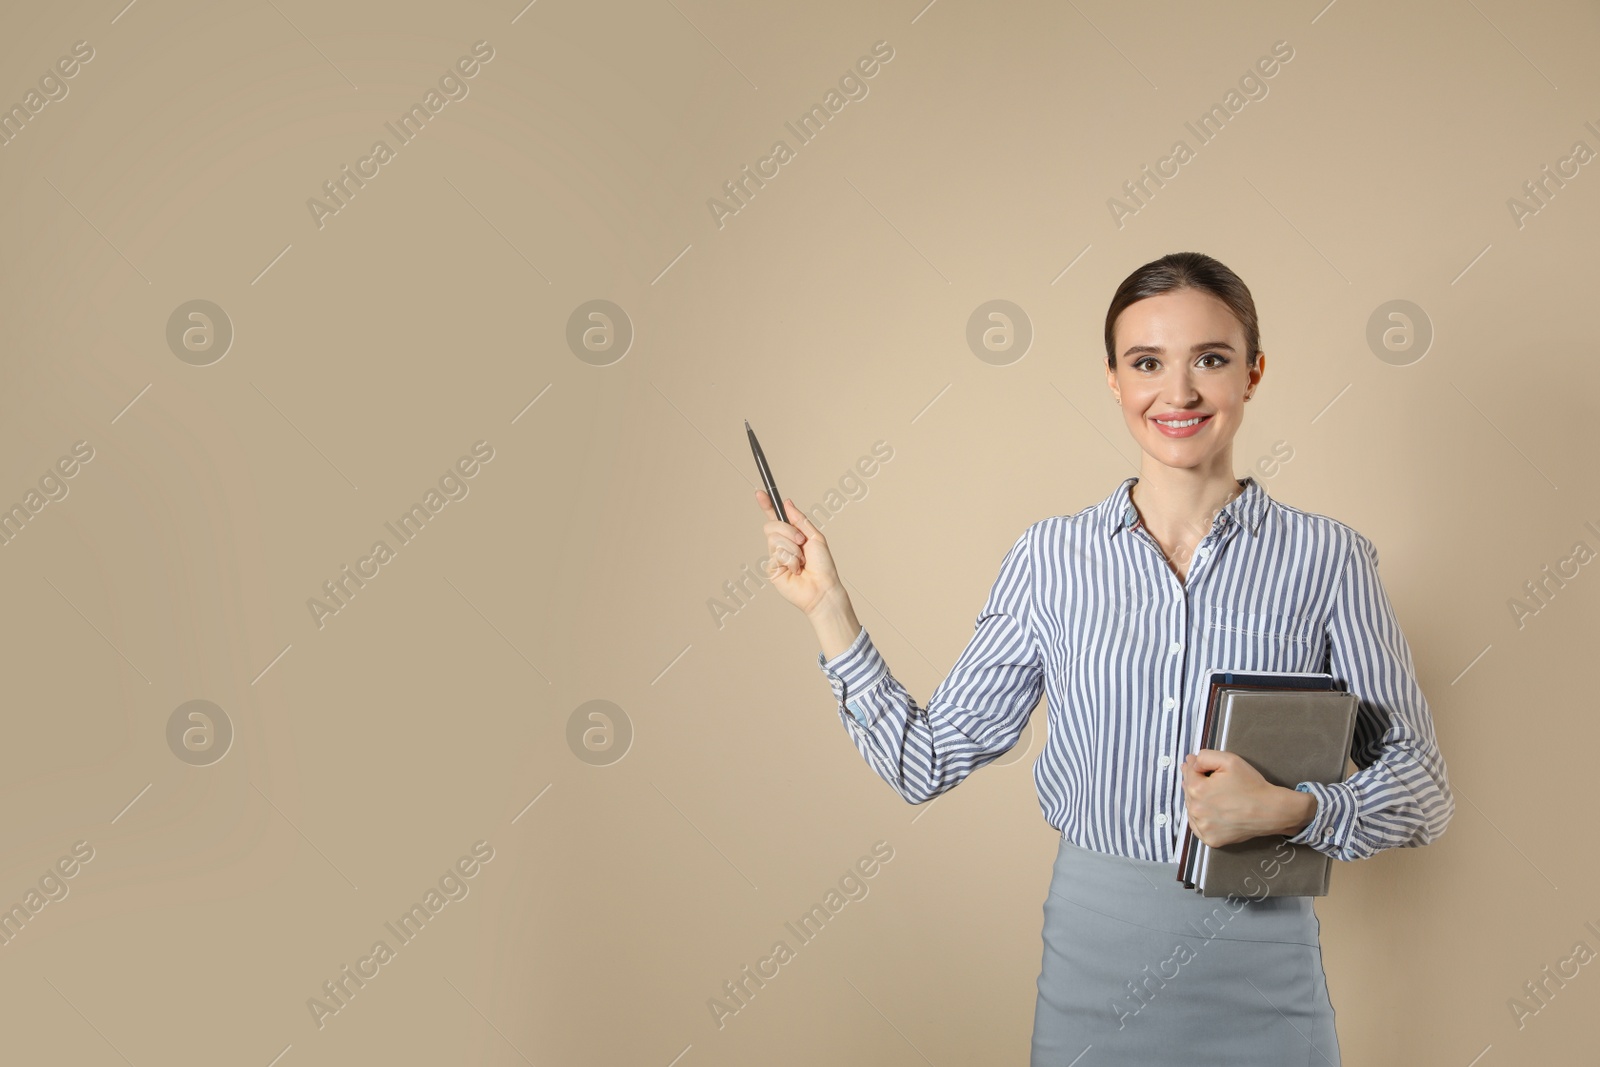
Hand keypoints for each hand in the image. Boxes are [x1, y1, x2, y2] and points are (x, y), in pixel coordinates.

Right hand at [754, 489, 844, 617]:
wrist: (823, 587)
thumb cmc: (823, 566)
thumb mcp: (815, 537)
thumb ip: (799, 520)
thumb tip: (787, 503)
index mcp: (792, 535)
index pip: (775, 517)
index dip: (767, 505)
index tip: (760, 493)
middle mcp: (782, 544)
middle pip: (771, 526)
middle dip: (787, 531)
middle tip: (801, 542)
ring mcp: (775, 557)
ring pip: (774, 540)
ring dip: (792, 548)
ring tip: (801, 560)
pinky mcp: (772, 569)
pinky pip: (776, 555)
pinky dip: (790, 560)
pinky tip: (796, 570)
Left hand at [1181, 750, 1310, 847]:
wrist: (1270, 810)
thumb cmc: (1251, 785)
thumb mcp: (1229, 760)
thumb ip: (1205, 757)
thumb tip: (1191, 763)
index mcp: (1197, 790)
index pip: (1188, 774)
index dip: (1192, 766)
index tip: (1193, 762)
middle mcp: (1196, 811)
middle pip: (1188, 792)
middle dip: (1193, 782)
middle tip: (1198, 776)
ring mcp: (1203, 828)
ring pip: (1191, 809)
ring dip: (1195, 801)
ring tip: (1206, 794)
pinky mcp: (1211, 840)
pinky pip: (1198, 826)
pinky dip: (1200, 819)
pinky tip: (1208, 811)